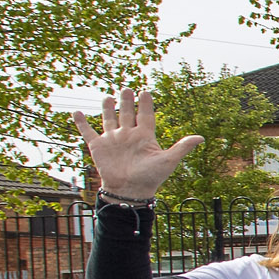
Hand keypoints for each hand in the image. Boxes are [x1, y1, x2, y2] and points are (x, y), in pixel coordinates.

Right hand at [74, 88, 202, 202]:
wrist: (129, 191)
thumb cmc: (150, 177)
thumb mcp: (168, 160)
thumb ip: (182, 147)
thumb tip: (201, 138)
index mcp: (144, 136)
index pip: (145, 115)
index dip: (145, 104)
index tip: (146, 92)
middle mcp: (128, 135)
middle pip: (127, 113)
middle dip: (126, 101)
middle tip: (127, 88)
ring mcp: (112, 139)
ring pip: (109, 119)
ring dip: (108, 108)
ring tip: (108, 96)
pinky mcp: (98, 146)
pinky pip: (87, 132)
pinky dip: (81, 122)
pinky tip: (76, 112)